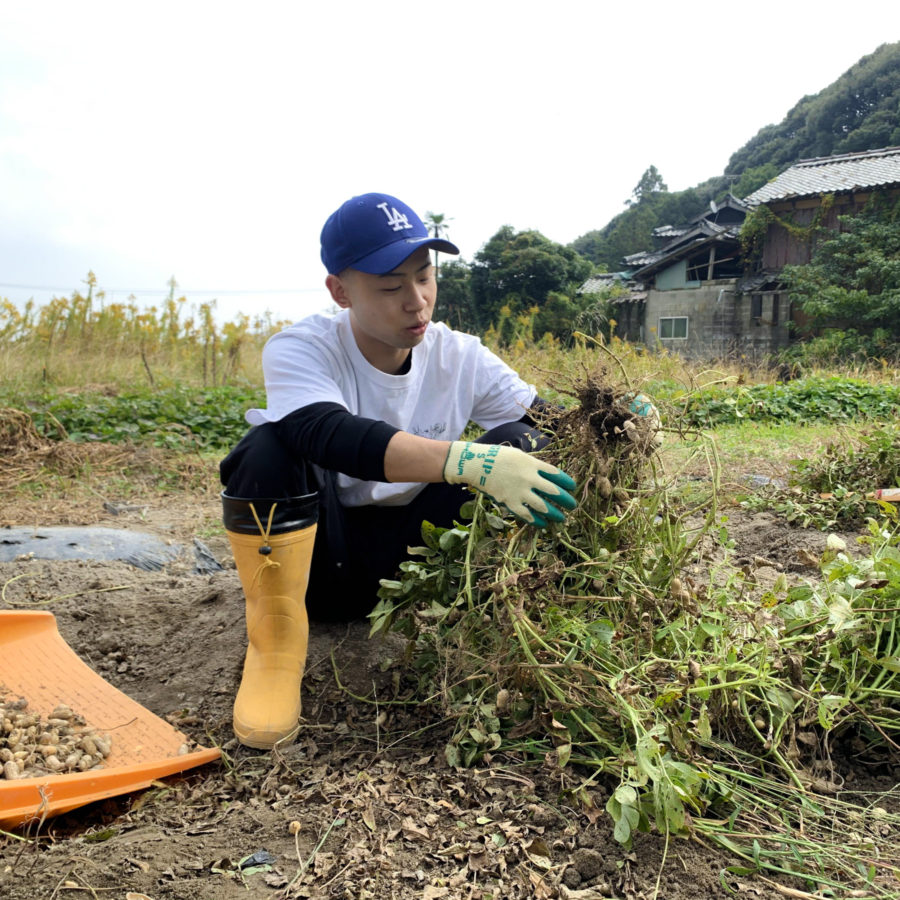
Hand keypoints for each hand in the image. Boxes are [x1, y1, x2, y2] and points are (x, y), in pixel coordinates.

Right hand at [443, 441, 576, 526]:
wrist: (477, 464)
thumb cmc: (497, 457)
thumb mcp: (519, 455)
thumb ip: (532, 465)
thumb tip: (545, 474)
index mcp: (532, 464)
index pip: (556, 474)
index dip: (567, 482)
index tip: (572, 487)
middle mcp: (529, 478)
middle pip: (554, 491)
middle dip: (566, 500)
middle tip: (572, 505)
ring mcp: (520, 491)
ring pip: (543, 506)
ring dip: (554, 514)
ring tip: (561, 518)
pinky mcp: (510, 502)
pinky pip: (526, 514)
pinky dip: (536, 520)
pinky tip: (542, 524)